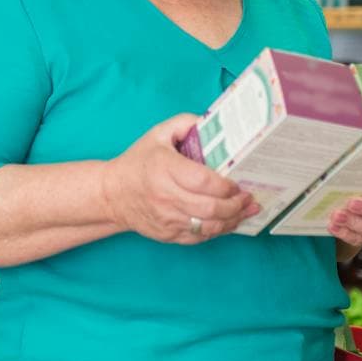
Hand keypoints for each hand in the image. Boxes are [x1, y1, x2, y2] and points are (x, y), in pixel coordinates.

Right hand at [102, 114, 258, 243]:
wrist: (112, 194)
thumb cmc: (138, 162)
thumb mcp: (158, 134)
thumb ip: (185, 123)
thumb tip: (213, 123)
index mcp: (165, 168)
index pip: (203, 181)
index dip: (226, 185)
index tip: (238, 182)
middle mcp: (166, 196)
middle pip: (210, 207)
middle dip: (235, 205)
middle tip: (248, 197)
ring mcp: (167, 219)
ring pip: (208, 226)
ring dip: (232, 220)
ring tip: (245, 210)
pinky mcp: (168, 234)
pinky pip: (199, 237)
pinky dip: (218, 231)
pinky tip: (229, 222)